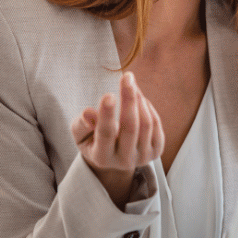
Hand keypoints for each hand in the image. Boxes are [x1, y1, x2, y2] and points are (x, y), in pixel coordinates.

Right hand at [71, 72, 163, 207]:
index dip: (107, 114)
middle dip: (129, 99)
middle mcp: (124, 161)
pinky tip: (139, 98)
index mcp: (101, 157)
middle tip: (127, 76)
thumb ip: (82, 124)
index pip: (106, 134)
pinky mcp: (156, 151)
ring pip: (146, 124)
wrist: (113, 158)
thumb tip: (88, 113)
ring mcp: (143, 157)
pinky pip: (156, 124)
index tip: (109, 95)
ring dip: (138, 99)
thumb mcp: (80, 134)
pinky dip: (147, 107)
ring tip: (130, 84)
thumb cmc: (93, 139)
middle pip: (130, 127)